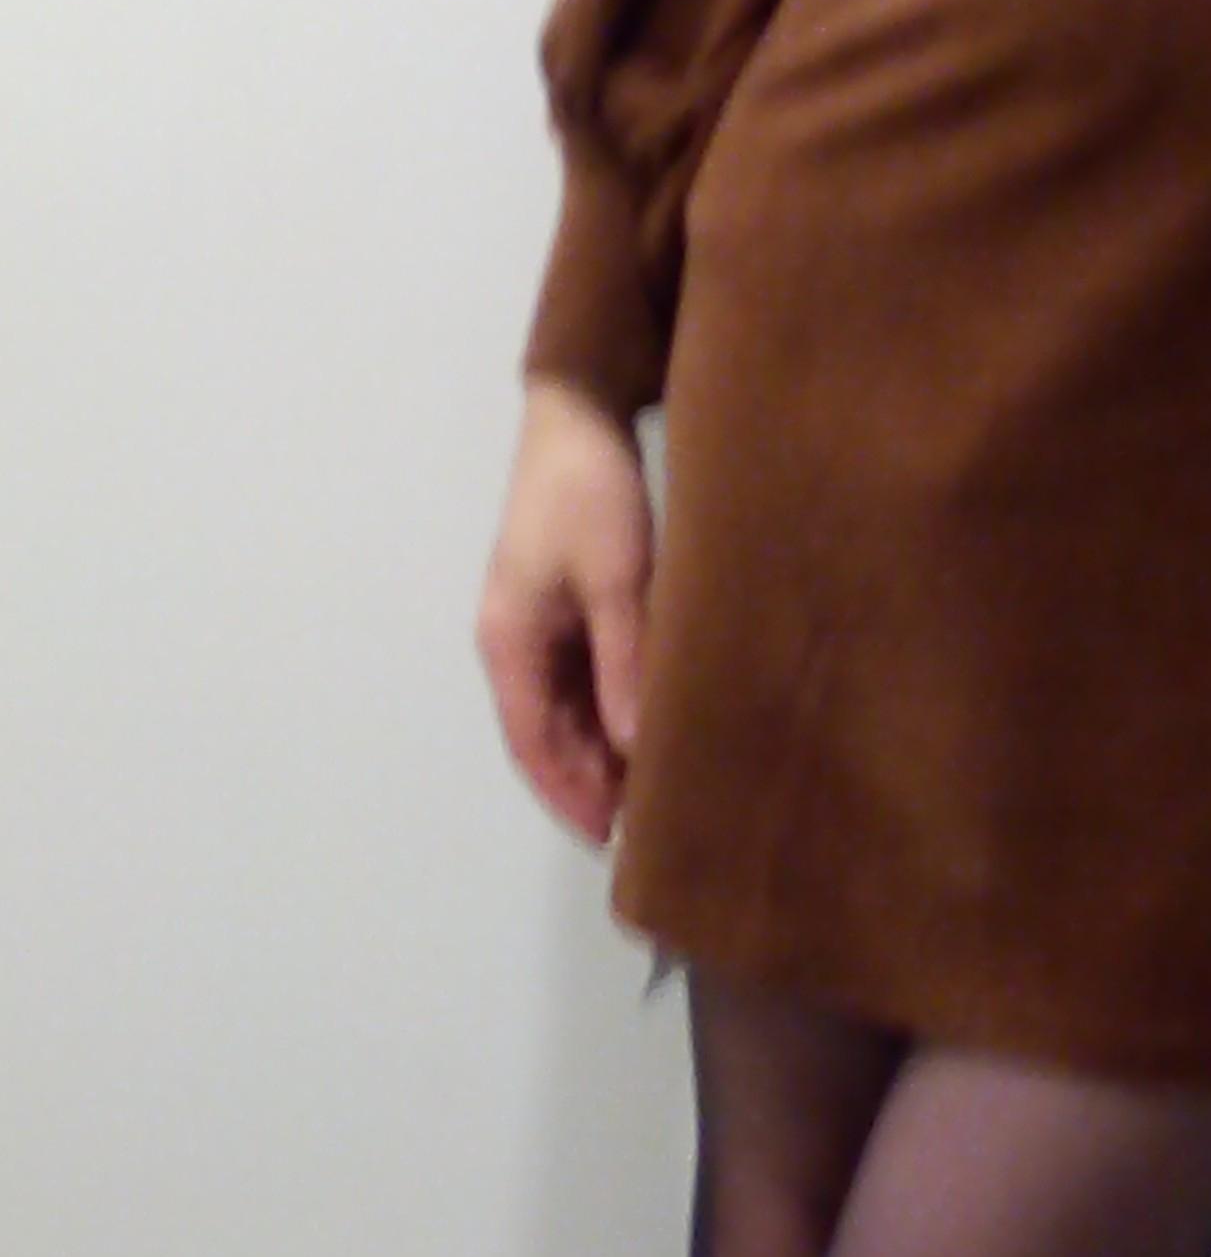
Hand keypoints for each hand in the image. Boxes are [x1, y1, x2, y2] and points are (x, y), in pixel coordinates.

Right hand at [476, 379, 654, 846]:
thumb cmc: (590, 494)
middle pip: (548, 736)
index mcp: (510, 642)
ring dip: (602, 754)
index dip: (569, 796)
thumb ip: (625, 662)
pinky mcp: (567, 609)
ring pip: (568, 712)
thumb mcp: (615, 580)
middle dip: (590, 785)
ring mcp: (539, 627)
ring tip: (654, 793)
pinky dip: (611, 714)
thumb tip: (635, 744)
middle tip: (647, 827)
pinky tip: (650, 732)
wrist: (580, 417)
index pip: (532, 744)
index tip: (611, 839)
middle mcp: (516, 643)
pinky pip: (584, 681)